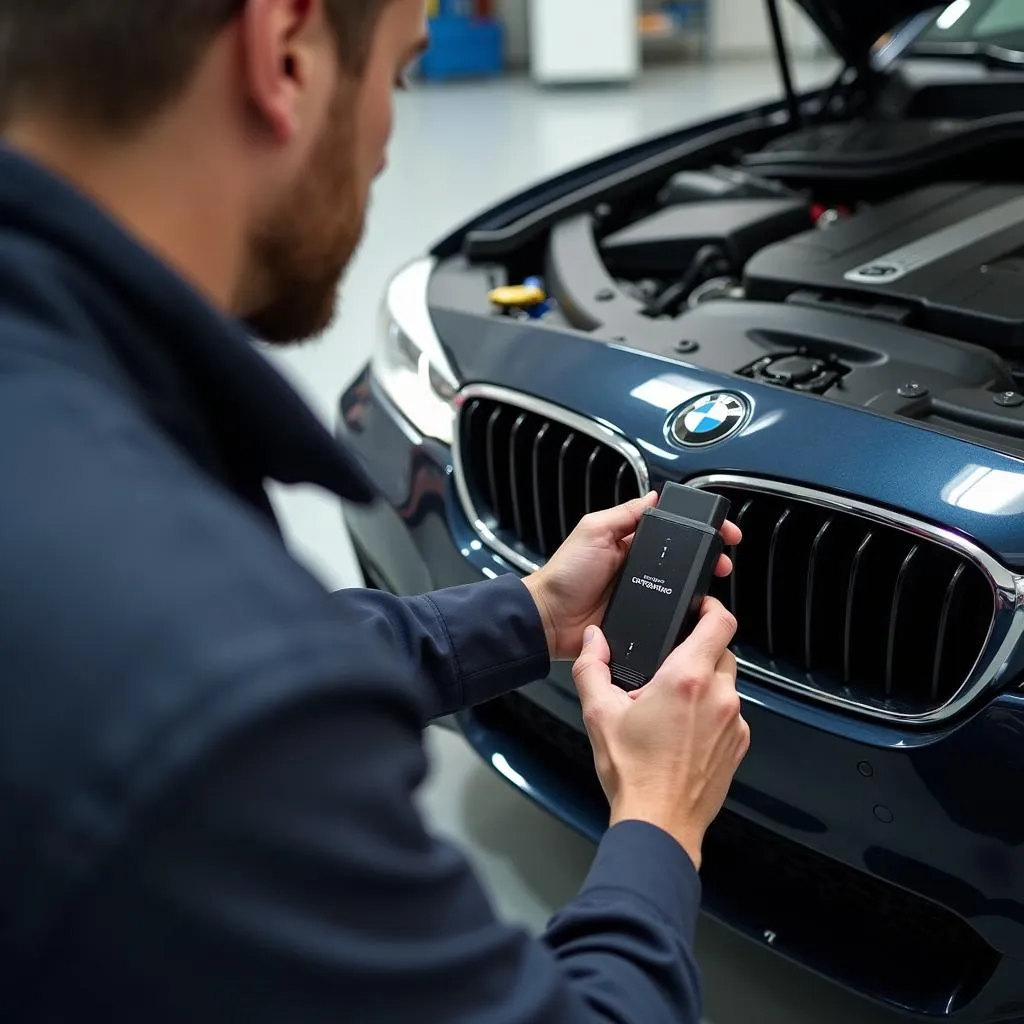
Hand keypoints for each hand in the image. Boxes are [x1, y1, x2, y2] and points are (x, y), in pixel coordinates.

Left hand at [523, 492, 740, 661]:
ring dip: (701, 586)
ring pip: (682, 588)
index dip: (699, 528)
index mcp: (630, 542)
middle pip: (684, 560)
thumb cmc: (564, 574)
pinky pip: (669, 615)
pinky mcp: (642, 619)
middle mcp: (639, 568)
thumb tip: (653, 496)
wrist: (550, 619)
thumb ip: (624, 513)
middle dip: (709, 557)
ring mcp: (643, 594)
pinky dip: (683, 612)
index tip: (722, 528)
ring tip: (713, 584)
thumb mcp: (593, 530)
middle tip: (723, 561)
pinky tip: (693, 610)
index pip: (673, 530)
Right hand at [571, 598, 748, 870]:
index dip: (711, 606)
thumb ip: (592, 667)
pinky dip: (711, 712)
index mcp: (687, 679)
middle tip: (670, 664)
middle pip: (722, 650)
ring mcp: (734, 721)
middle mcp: (719, 696)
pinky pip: (729, 712)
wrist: (659, 824)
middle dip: (698, 649)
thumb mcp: (598, 714)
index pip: (720, 622)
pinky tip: (684, 730)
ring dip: (704, 683)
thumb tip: (592, 640)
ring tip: (672, 703)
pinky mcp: (739, 743)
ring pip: (726, 682)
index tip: (700, 606)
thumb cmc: (634, 773)